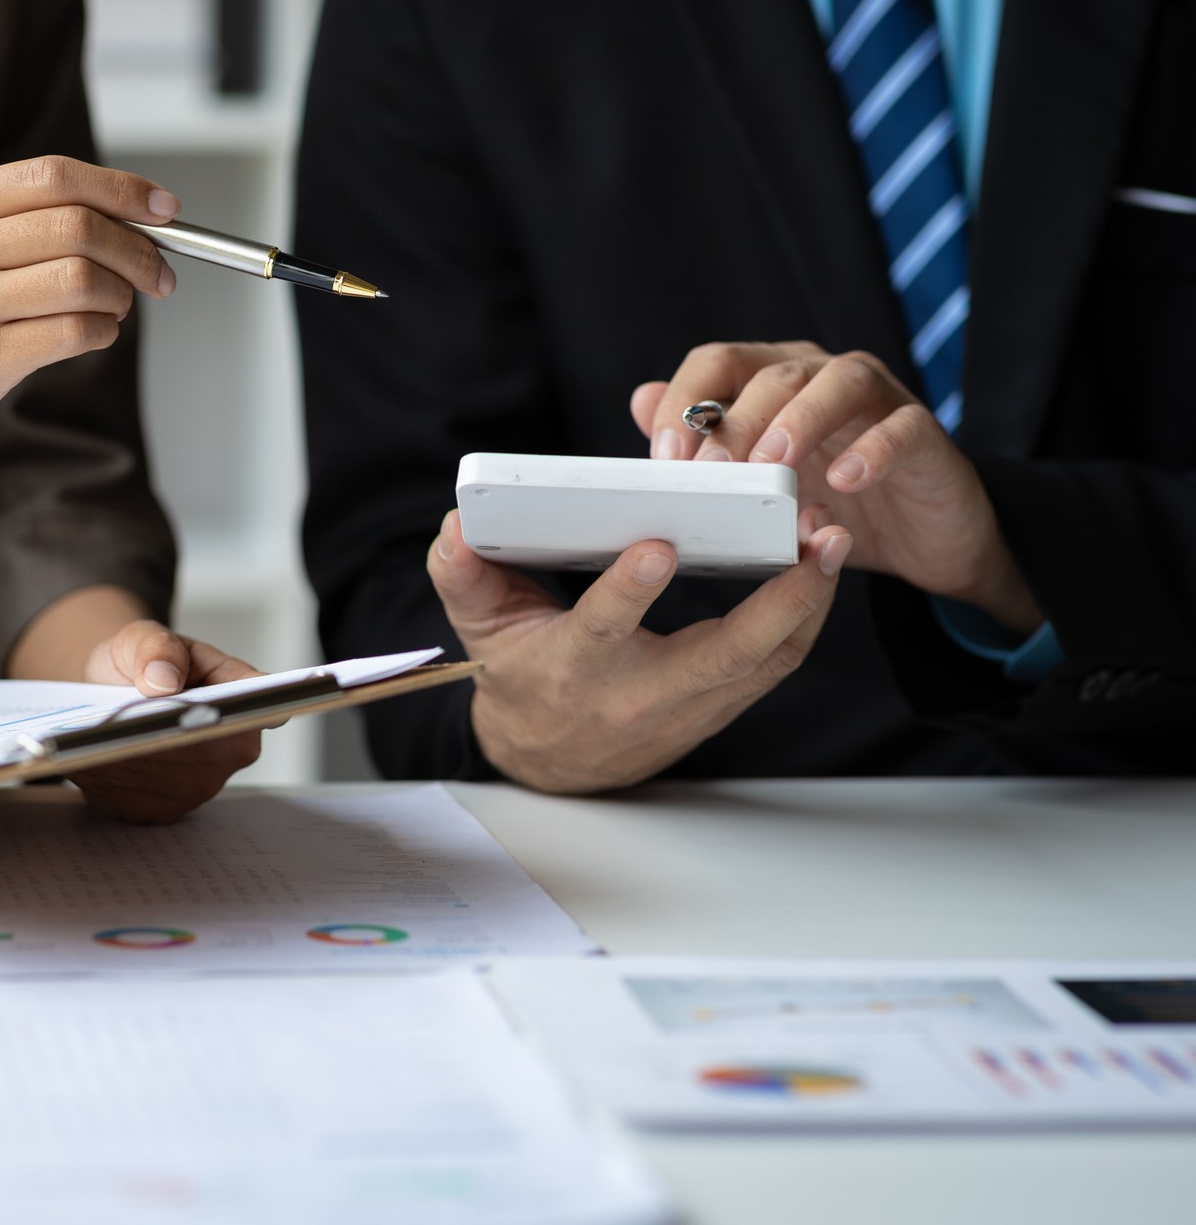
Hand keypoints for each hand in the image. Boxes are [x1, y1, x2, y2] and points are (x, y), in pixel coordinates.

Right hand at [0, 154, 179, 451]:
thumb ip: (32, 222)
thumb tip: (137, 220)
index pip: (54, 176)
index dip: (121, 189)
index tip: (166, 209)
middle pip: (77, 226)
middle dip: (137, 250)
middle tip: (159, 274)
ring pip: (80, 279)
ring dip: (121, 295)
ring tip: (117, 306)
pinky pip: (71, 333)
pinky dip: (102, 331)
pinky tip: (95, 332)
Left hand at [70, 620, 264, 822]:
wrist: (119, 688)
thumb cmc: (143, 661)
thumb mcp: (145, 637)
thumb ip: (157, 648)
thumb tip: (161, 679)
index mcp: (245, 696)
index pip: (248, 712)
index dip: (219, 719)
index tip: (182, 716)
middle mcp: (232, 751)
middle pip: (196, 757)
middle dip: (152, 743)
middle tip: (107, 730)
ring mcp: (201, 786)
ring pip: (159, 783)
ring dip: (121, 766)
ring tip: (84, 743)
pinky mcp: (164, 810)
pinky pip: (131, 802)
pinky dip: (104, 782)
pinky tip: (80, 760)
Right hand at [428, 509, 850, 793]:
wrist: (550, 762)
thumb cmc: (522, 677)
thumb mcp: (480, 628)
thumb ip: (462, 573)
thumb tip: (457, 526)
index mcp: (575, 669)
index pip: (603, 631)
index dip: (629, 593)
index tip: (658, 546)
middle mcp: (641, 695)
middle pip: (725, 654)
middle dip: (780, 596)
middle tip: (816, 536)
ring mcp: (691, 707)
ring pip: (769, 660)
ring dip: (811, 601)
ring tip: (832, 538)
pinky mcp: (721, 706)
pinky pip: (777, 663)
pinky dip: (807, 615)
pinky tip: (822, 566)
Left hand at [634, 342, 1040, 633]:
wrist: (920, 543)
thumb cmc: (828, 503)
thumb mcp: (758, 481)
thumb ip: (703, 441)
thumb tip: (638, 398)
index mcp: (773, 379)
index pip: (719, 363)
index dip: (685, 401)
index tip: (663, 459)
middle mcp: (823, 375)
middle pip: (773, 373)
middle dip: (736, 421)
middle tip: (710, 473)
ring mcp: (879, 399)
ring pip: (838, 383)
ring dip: (799, 421)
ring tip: (772, 467)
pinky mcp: (924, 434)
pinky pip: (901, 428)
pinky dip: (872, 451)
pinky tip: (845, 481)